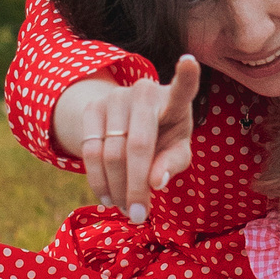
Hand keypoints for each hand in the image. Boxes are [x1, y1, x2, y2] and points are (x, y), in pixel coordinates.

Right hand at [62, 56, 200, 221]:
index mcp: (174, 101)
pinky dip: (98, 180)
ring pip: (111, 153)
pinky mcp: (93, 108)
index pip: (182, 89)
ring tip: (126, 210)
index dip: (186, 76)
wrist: (128, 121)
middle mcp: (144, 92)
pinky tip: (107, 197)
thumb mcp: (177, 150)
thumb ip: (172, 164)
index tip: (189, 61)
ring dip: (117, 188)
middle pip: (138, 144)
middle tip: (139, 216)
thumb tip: (155, 183)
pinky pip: (90, 151)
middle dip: (136, 186)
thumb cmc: (164, 137)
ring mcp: (115, 97)